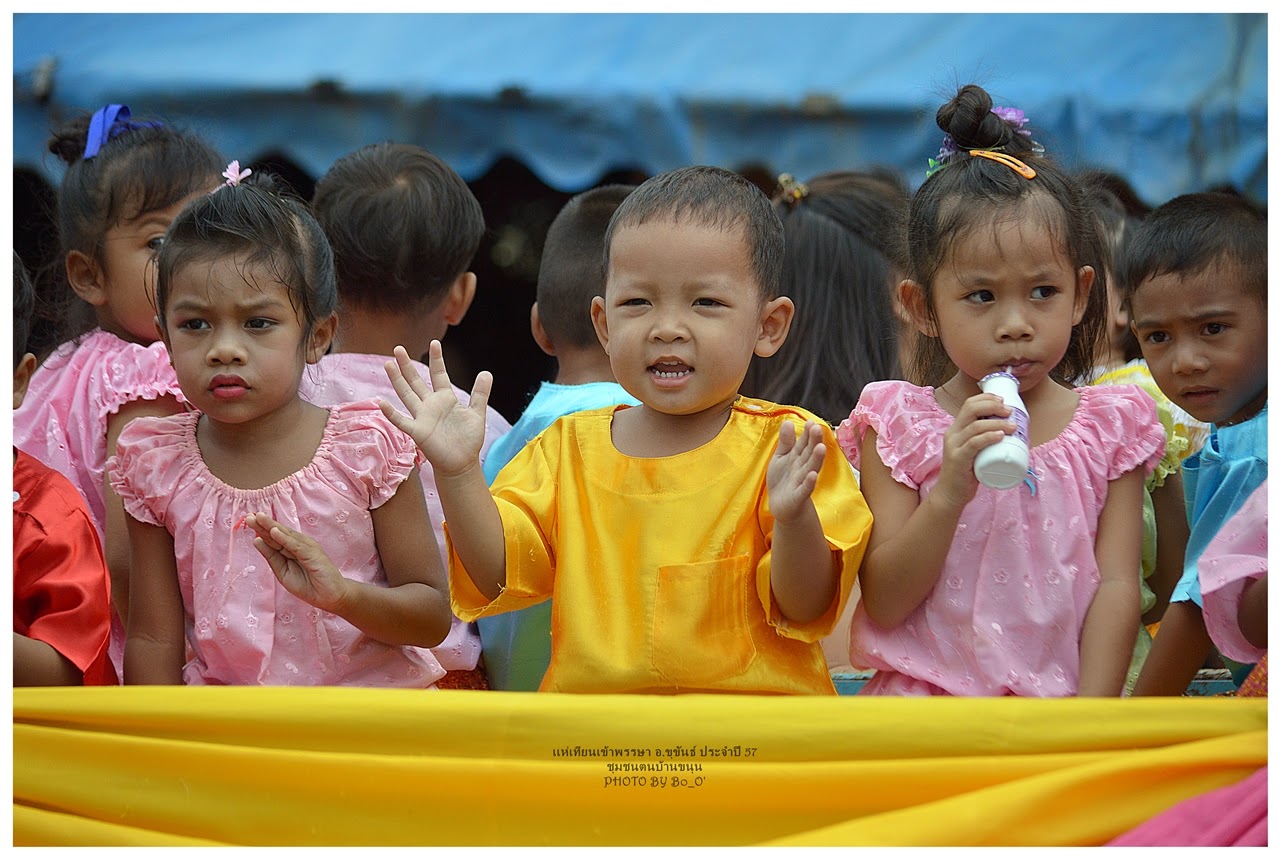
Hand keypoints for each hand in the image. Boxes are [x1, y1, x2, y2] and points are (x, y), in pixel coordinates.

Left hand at [245, 513, 349, 612]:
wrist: (330, 597)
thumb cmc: (309, 585)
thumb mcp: (283, 573)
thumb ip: (271, 557)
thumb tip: (256, 541)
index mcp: (290, 549)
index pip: (273, 538)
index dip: (261, 529)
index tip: (248, 520)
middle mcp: (299, 545)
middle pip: (279, 533)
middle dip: (264, 524)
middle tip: (249, 516)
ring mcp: (307, 548)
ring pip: (286, 536)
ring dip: (272, 526)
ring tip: (259, 518)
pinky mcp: (314, 554)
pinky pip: (296, 546)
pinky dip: (285, 539)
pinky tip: (274, 532)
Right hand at [380, 340, 492, 477]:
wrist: (462, 463)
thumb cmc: (468, 439)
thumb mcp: (477, 413)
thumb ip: (480, 394)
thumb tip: (486, 372)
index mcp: (445, 399)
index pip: (438, 374)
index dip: (437, 359)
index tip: (435, 343)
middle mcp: (430, 405)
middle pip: (416, 381)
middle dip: (407, 365)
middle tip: (398, 348)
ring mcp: (422, 417)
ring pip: (406, 395)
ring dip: (397, 380)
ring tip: (388, 364)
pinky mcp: (417, 432)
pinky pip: (401, 420)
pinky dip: (391, 412)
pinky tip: (381, 402)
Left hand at [768, 420, 825, 522]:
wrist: (782, 506)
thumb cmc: (783, 479)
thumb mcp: (781, 457)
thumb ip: (786, 441)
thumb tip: (788, 421)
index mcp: (798, 457)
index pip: (804, 443)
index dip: (807, 434)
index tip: (811, 422)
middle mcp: (802, 468)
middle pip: (809, 453)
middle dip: (814, 442)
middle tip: (817, 428)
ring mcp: (802, 482)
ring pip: (810, 468)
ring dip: (815, 459)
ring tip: (820, 447)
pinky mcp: (798, 497)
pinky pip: (805, 489)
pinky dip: (809, 483)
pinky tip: (812, 475)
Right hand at [933, 392, 1013, 509]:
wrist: (951, 494)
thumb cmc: (966, 472)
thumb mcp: (974, 450)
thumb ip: (985, 440)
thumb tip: (1011, 431)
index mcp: (956, 429)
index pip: (969, 404)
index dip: (987, 398)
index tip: (1003, 401)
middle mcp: (953, 433)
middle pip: (971, 409)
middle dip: (993, 406)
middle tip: (1009, 411)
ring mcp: (954, 446)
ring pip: (975, 425)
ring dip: (997, 423)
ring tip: (1012, 426)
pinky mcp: (958, 459)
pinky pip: (974, 443)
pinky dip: (988, 437)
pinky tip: (1000, 436)